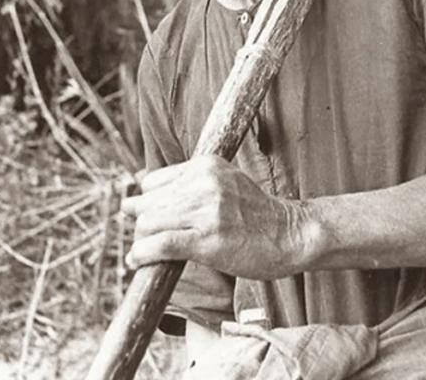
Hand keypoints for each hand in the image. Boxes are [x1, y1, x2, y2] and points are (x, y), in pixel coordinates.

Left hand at [121, 155, 313, 278]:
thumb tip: (148, 192)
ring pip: (149, 223)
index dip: (146, 202)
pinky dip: (142, 254)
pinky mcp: (208, 239)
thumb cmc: (255, 214)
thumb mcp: (225, 181)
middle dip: (139, 222)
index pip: (152, 181)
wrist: (288, 234)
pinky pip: (160, 244)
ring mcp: (207, 211)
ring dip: (140, 241)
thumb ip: (193, 183)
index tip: (147, 216)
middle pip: (148, 202)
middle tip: (142, 237)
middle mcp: (204, 183)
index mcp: (206, 165)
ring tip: (141, 252)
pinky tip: (137, 261)